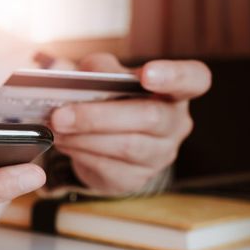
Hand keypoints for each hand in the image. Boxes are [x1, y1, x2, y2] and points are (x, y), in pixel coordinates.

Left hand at [51, 54, 210, 195]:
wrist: (106, 142)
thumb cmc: (111, 99)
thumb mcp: (104, 76)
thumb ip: (93, 71)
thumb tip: (64, 74)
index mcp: (174, 90)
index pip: (194, 79)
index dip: (174, 76)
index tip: (146, 74)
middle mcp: (175, 123)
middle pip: (149, 117)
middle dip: (99, 116)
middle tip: (60, 115)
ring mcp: (161, 154)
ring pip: (127, 146)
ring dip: (85, 137)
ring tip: (56, 128)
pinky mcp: (137, 178)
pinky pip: (111, 167)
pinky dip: (82, 154)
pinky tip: (64, 143)